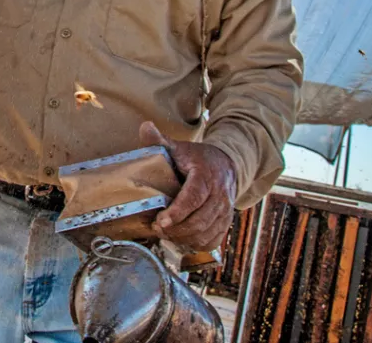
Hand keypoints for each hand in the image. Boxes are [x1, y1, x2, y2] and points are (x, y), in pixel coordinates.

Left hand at [140, 121, 236, 250]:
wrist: (226, 164)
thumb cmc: (197, 158)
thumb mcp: (179, 147)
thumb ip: (160, 140)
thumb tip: (145, 126)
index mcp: (206, 175)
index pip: (194, 197)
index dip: (178, 212)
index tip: (161, 220)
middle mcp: (220, 195)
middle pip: (199, 220)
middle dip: (176, 229)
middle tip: (156, 228)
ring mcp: (225, 210)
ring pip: (205, 233)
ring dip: (183, 238)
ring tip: (165, 233)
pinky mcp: (226, 222)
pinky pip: (213, 241)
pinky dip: (195, 244)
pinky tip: (181, 239)